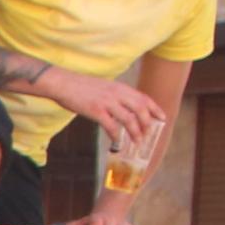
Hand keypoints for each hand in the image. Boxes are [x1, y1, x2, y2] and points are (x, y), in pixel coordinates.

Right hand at [40, 69, 166, 144]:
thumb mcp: (104, 87)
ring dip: (135, 132)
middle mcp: (116, 93)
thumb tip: (125, 110)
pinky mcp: (95, 111)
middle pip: (140, 109)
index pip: (143, 98)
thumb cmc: (81, 87)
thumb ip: (116, 96)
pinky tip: (117, 141)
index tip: (162, 118)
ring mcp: (106, 102)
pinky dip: (116, 135)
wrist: (63, 83)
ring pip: (129, 119)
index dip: (155, 109)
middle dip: (147, 123)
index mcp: (120, 87)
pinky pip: (111, 126)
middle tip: (148, 134)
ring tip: (137, 141)